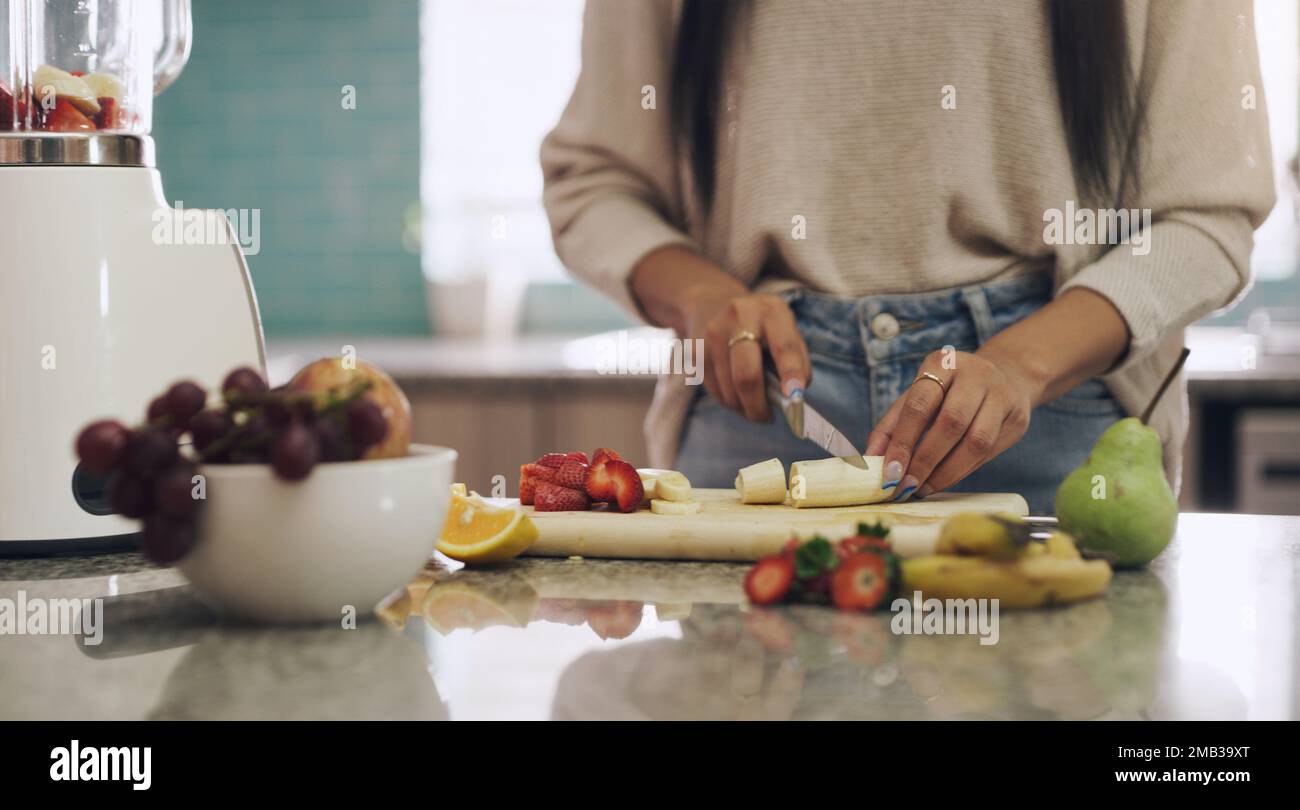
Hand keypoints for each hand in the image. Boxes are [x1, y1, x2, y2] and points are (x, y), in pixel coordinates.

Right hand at [630, 246, 809, 421]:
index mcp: (771, 312)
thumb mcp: (784, 329)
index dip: (791, 373)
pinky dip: (729, 402)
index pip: (783, 346)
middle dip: (758, 406)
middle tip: (767, 418)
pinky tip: (736, 393)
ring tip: (753, 404)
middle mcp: (740, 318)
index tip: (795, 397)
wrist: (711, 302)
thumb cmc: (760, 325)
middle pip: (746, 375)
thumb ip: (795, 359)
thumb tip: (794, 397)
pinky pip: (715, 391)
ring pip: (729, 391)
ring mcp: (713, 334)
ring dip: (744, 408)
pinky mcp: (695, 351)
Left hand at [865, 349, 1041, 499]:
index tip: (889, 473)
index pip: (920, 405)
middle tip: (906, 486)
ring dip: (947, 471)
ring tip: (924, 487)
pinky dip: (963, 470)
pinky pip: (990, 452)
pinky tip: (944, 480)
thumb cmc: (949, 391)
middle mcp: (976, 374)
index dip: (903, 441)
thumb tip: (871, 458)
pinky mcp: (1018, 419)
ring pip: (976, 441)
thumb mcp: (918, 395)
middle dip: (925, 460)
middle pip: (951, 423)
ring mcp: (1002, 395)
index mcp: (943, 363)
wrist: (1004, 376)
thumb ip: (893, 424)